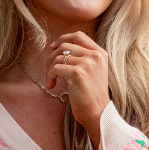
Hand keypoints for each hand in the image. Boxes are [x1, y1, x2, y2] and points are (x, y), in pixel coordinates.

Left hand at [47, 32, 109, 148]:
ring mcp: (87, 64)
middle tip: (48, 69)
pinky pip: (55, 68)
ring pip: (58, 57)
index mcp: (100, 53)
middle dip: (52, 56)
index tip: (53, 47)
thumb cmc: (92, 96)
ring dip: (49, 69)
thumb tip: (59, 49)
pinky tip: (51, 85)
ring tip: (51, 80)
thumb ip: (83, 59)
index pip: (78, 36)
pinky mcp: (77, 73)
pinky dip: (49, 76)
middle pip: (65, 45)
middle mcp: (95, 56)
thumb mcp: (93, 72)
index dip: (63, 38)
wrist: (98, 113)